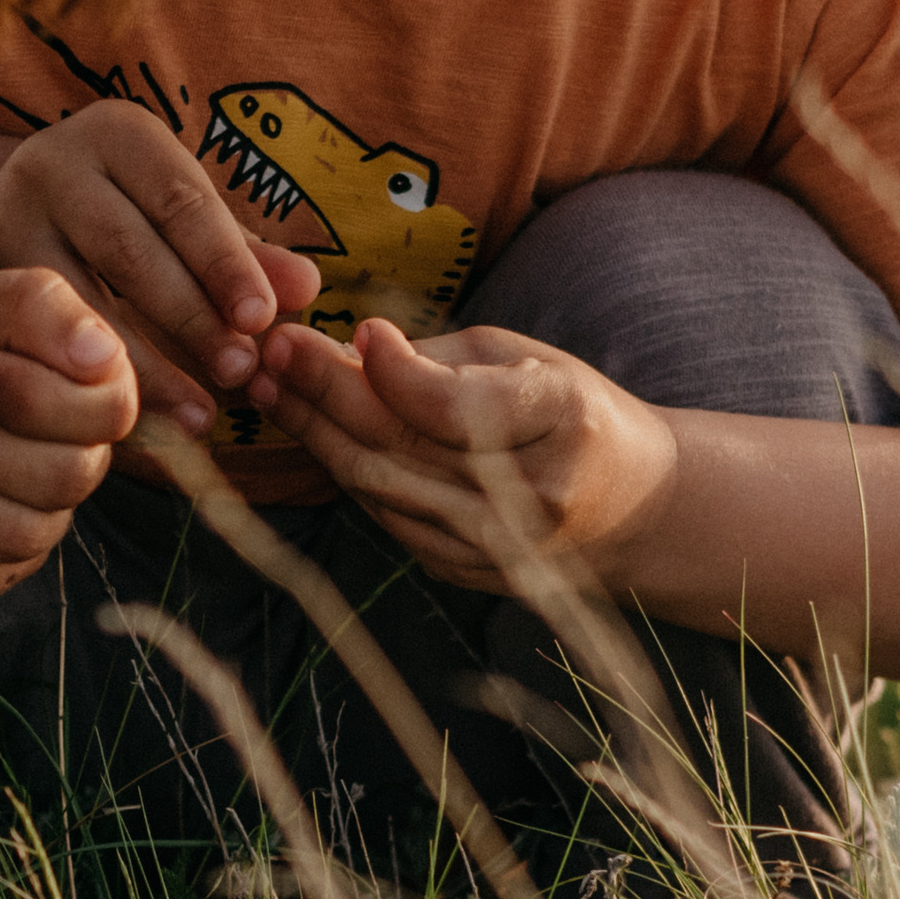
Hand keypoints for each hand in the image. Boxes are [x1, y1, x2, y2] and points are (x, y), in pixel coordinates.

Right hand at [0, 99, 320, 427]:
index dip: (224, 261)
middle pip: (128, 248)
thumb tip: (306, 289)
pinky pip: (35, 341)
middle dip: (189, 317)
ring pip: (76, 301)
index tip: (261, 320)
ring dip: (141, 365)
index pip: (180, 198)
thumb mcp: (183, 222)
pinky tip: (130, 421)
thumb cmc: (125, 221)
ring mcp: (0, 218)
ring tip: (197, 416)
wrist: (10, 223)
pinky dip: (87, 386)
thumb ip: (241, 254)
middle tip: (238, 374)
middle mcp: (50, 164)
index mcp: (117, 133)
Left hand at [249, 316, 679, 592]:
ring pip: (377, 486)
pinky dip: (343, 471)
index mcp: (560, 421)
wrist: (632, 510)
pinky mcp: (464, 571)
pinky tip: (309, 433)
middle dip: (321, 395)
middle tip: (268, 352)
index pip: (451, 405)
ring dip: (313, 435)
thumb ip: (441, 359)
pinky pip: (384, 515)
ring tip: (267, 389)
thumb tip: (349, 349)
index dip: (390, 369)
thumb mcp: (528, 360)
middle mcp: (529, 493)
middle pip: (398, 446)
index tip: (350, 327)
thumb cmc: (572, 413)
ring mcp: (496, 545)